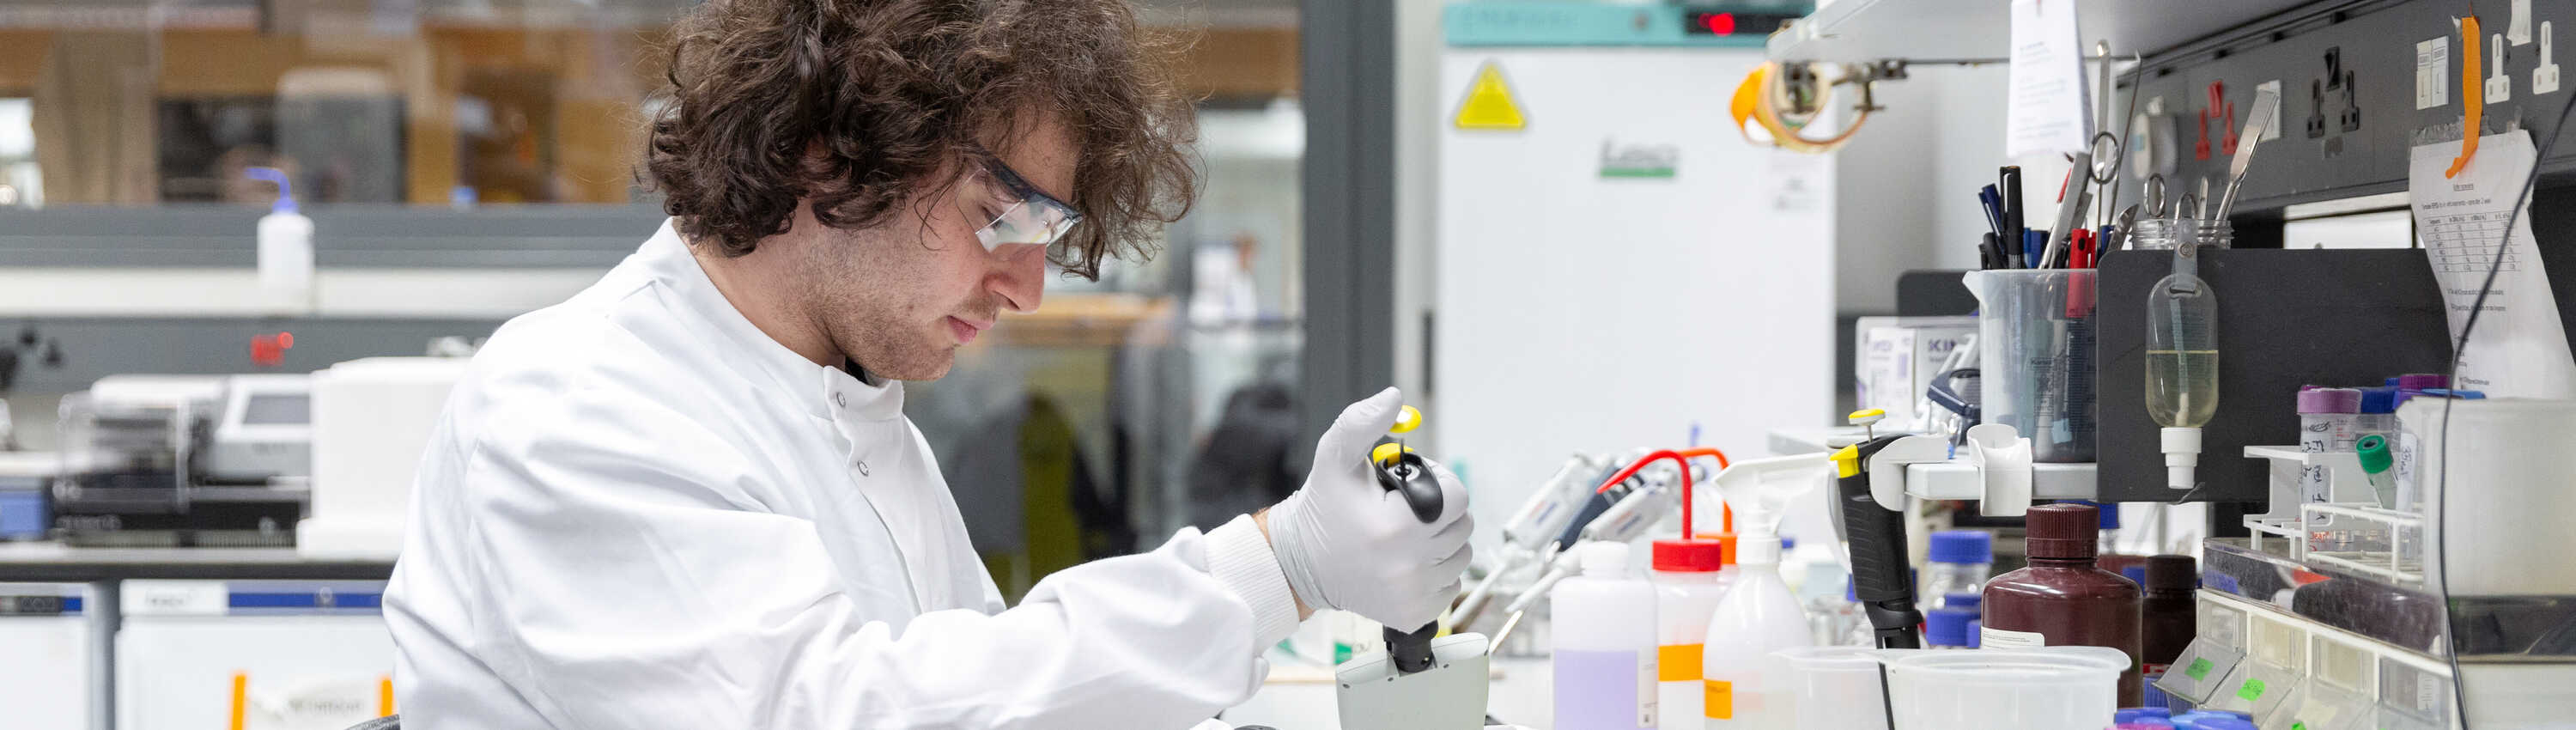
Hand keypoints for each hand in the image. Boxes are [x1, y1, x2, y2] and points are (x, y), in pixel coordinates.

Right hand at [1264, 387, 1472, 629]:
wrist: (1300, 564)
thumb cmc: (1323, 509)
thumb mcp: (1335, 457)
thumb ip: (1363, 422)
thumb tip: (1394, 398)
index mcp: (1397, 527)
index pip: (1458, 496)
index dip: (1439, 483)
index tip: (1411, 488)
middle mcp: (1408, 567)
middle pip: (1463, 525)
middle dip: (1441, 511)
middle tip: (1406, 510)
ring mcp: (1413, 595)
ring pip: (1461, 556)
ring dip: (1441, 542)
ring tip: (1404, 536)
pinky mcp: (1415, 615)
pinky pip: (1450, 586)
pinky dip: (1435, 573)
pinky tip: (1404, 563)